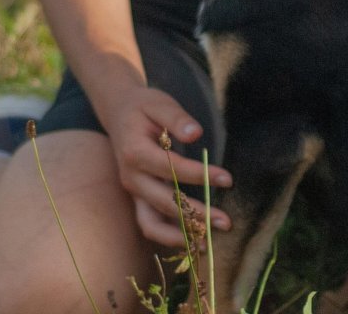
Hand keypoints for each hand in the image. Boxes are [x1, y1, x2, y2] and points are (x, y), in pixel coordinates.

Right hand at [103, 84, 232, 246]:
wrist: (119, 113)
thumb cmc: (143, 107)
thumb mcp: (160, 104)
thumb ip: (177, 118)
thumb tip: (196, 133)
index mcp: (135, 153)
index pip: (172, 169)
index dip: (201, 176)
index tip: (227, 179)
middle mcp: (131, 178)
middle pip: (164, 203)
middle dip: (196, 215)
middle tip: (226, 222)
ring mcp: (133, 191)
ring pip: (152, 224)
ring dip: (180, 236)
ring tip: (209, 243)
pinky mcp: (138, 198)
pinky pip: (151, 224)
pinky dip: (170, 235)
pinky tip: (194, 240)